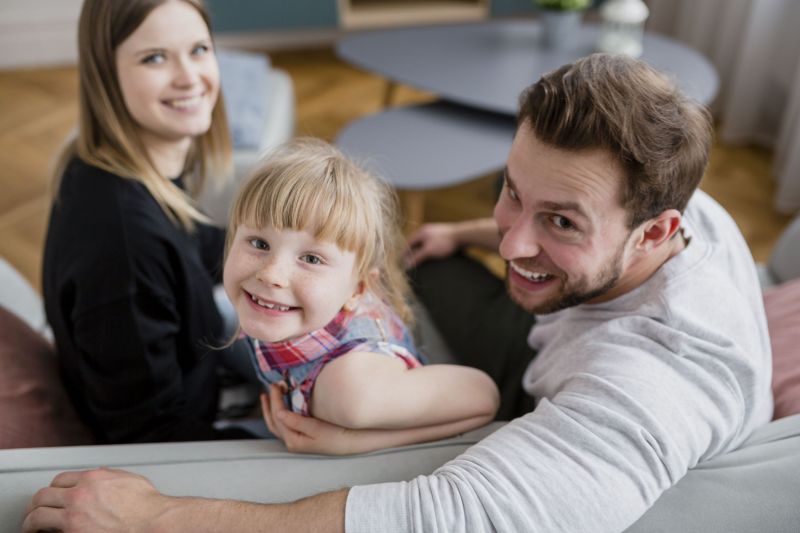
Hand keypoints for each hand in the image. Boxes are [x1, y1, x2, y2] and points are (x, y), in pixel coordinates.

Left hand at [22, 468, 168, 531]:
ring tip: (31, 526)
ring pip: (38, 515)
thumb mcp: (129, 479)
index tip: (53, 495)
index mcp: (93, 479)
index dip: (55, 488)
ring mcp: (74, 517)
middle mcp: (80, 496)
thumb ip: (111, 476)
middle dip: (37, 503)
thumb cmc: (148, 506)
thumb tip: (103, 475)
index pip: (60, 479)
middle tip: (35, 510)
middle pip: (44, 495)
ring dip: (32, 520)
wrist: (154, 523)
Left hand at [261, 385, 356, 454]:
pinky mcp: (302, 438)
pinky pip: (284, 425)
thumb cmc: (336, 436)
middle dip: (269, 404)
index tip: (276, 385)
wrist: (351, 444)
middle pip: (274, 421)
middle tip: (271, 387)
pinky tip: (281, 407)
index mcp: (293, 440)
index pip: (279, 416)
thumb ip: (296, 421)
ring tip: (267, 397)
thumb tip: (279, 413)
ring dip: (270, 410)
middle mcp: (292, 442)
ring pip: (277, 425)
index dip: (275, 399)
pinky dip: (279, 415)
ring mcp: (296, 441)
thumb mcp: (316, 428)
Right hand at [405, 223, 459, 267]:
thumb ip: (417, 257)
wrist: (464, 235)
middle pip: (416, 243)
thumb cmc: (445, 242)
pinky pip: (433, 244)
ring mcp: (435, 232)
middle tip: (410, 263)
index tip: (402, 263)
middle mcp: (427, 230)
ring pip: (424, 243)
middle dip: (412, 253)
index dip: (404, 254)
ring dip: (421, 252)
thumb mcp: (429, 251)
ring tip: (420, 262)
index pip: (408, 244)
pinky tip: (433, 257)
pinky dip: (430, 251)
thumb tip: (406, 265)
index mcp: (421, 232)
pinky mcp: (443, 236)